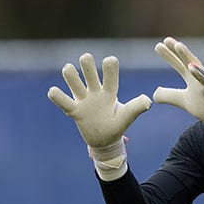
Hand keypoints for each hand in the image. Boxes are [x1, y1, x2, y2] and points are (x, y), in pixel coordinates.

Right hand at [48, 53, 151, 175]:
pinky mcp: (73, 110)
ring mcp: (82, 99)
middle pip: (87, 66)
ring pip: (72, 77)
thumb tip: (148, 101)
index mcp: (109, 91)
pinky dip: (56, 94)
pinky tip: (55, 92)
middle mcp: (95, 91)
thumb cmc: (116, 127)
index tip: (110, 61)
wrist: (104, 143)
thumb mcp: (126, 118)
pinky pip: (61, 99)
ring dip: (70, 73)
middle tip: (87, 64)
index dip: (109, 65)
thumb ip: (135, 108)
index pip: (109, 72)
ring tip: (71, 74)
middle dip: (86, 62)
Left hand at [152, 37, 203, 156]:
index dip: (169, 55)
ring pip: (196, 66)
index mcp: (191, 77)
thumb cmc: (202, 106)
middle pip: (186, 60)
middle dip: (177, 50)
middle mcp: (198, 76)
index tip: (158, 45)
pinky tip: (190, 66)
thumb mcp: (181, 100)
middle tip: (166, 40)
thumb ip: (168, 95)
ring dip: (187, 55)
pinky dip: (198, 73)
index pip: (178, 63)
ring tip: (179, 45)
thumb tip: (154, 94)